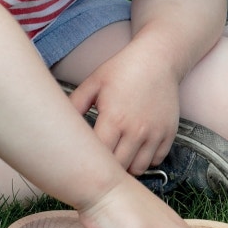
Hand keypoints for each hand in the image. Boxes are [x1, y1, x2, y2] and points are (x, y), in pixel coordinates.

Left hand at [66, 50, 180, 176]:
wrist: (157, 59)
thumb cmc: (122, 70)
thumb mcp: (93, 83)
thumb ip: (74, 105)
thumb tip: (58, 122)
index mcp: (113, 119)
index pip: (99, 157)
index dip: (90, 162)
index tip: (84, 159)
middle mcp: (136, 130)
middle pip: (118, 168)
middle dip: (106, 168)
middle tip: (99, 161)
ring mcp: (155, 133)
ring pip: (138, 169)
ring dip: (126, 166)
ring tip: (117, 155)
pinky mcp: (169, 133)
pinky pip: (156, 160)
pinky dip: (145, 159)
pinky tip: (135, 148)